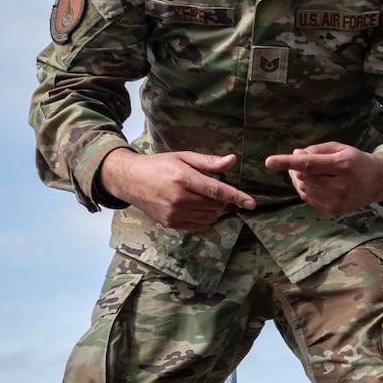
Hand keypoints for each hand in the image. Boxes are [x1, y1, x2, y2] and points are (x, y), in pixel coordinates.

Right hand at [98, 148, 256, 231]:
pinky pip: (199, 225)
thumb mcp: (183, 157)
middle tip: (208, 187)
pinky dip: (203, 217)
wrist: (130, 180)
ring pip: (209, 217)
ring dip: (212, 209)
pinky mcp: (171, 223)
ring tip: (199, 196)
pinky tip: (193, 206)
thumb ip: (208, 162)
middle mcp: (179, 199)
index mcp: (183, 179)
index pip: (216, 190)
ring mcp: (174, 214)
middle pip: (215, 205)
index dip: (236, 197)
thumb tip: (232, 161)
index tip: (251, 203)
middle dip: (219, 198)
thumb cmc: (159, 165)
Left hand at [264, 142, 382, 213]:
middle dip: (295, 168)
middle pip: (303, 176)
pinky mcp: (333, 210)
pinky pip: (308, 198)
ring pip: (304, 188)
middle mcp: (340, 184)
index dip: (287, 162)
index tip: (269, 161)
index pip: (309, 164)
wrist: (377, 182)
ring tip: (308, 171)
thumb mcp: (340, 148)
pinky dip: (305, 189)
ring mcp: (337, 200)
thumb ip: (316, 150)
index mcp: (342, 165)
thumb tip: (296, 155)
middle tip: (299, 160)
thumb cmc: (356, 161)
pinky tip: (314, 182)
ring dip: (299, 178)